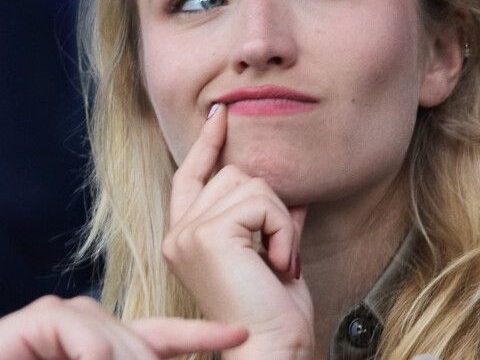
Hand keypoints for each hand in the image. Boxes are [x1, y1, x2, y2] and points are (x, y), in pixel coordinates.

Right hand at [0, 295, 247, 358]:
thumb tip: (159, 359)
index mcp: (114, 344)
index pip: (168, 334)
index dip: (205, 334)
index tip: (243, 330)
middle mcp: (97, 322)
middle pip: (145, 349)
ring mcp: (72, 315)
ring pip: (120, 348)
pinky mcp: (46, 316)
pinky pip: (89, 342)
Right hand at [162, 104, 313, 358]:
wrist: (270, 350)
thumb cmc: (271, 308)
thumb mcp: (270, 252)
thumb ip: (271, 218)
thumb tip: (296, 194)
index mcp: (187, 236)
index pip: (191, 174)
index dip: (206, 142)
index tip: (221, 115)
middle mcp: (178, 233)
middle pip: (232, 173)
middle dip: (268, 203)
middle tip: (279, 249)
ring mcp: (188, 233)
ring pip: (249, 182)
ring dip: (279, 218)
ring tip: (280, 259)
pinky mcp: (206, 235)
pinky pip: (260, 202)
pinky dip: (282, 228)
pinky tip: (280, 262)